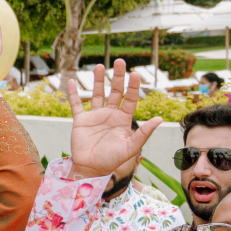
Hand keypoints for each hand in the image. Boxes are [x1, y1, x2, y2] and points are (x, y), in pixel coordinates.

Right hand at [66, 60, 161, 178]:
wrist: (91, 169)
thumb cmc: (112, 160)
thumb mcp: (131, 147)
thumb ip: (144, 133)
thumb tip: (159, 119)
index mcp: (123, 119)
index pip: (130, 98)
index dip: (133, 86)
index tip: (135, 74)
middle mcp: (110, 114)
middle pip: (115, 91)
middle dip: (117, 77)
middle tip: (119, 61)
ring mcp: (95, 116)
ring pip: (97, 93)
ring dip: (99, 80)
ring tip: (100, 66)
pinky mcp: (81, 120)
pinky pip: (76, 104)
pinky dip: (73, 93)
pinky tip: (71, 81)